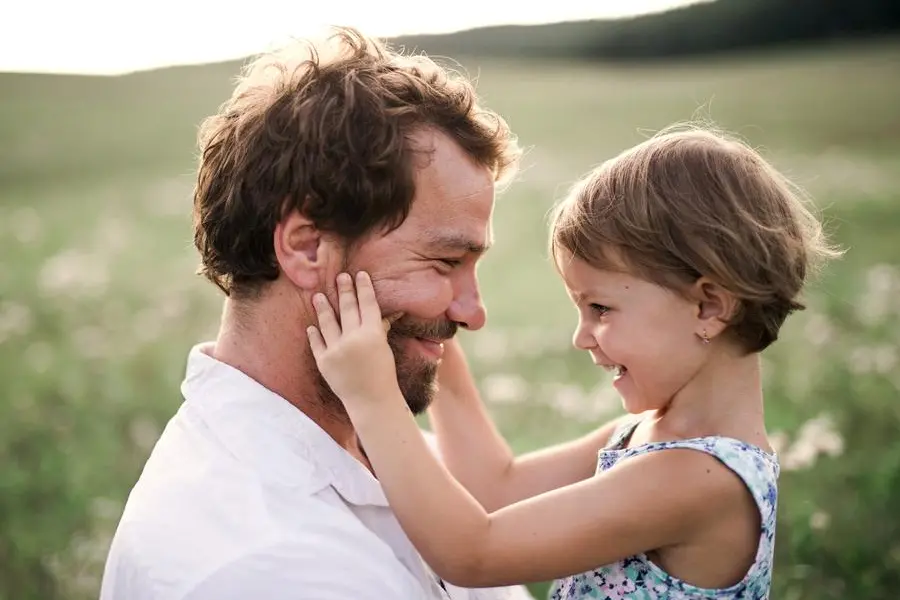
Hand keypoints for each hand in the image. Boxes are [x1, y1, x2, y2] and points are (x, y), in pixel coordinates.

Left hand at [307, 271, 400, 406]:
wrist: (371, 401)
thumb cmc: (383, 375)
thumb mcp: (384, 348)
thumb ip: (379, 329)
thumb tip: (384, 313)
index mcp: (372, 334)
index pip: (367, 304)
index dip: (363, 288)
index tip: (359, 275)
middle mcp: (353, 339)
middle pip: (347, 308)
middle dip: (344, 290)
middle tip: (340, 276)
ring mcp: (336, 350)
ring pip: (327, 322)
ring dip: (322, 307)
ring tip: (317, 295)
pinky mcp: (324, 362)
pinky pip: (317, 343)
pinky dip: (314, 333)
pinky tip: (311, 326)